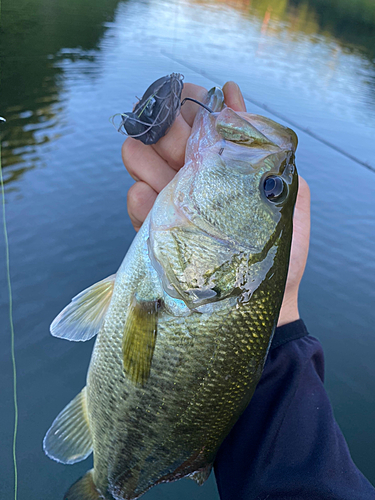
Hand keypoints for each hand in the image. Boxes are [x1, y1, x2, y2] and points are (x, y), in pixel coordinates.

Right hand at [122, 82, 309, 326]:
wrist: (263, 300)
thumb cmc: (279, 251)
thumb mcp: (290, 196)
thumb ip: (271, 153)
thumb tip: (243, 105)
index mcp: (223, 170)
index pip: (203, 127)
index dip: (193, 105)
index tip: (187, 91)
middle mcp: (196, 184)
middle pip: (168, 144)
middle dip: (161, 129)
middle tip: (162, 126)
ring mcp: (175, 207)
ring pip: (146, 171)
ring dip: (141, 159)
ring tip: (139, 153)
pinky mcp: (160, 235)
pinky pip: (139, 211)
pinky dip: (139, 201)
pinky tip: (143, 194)